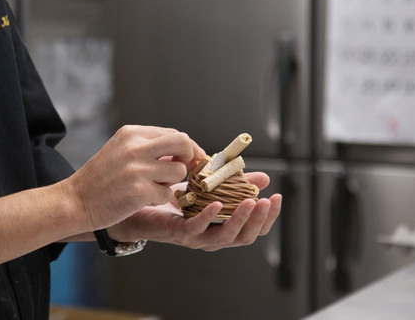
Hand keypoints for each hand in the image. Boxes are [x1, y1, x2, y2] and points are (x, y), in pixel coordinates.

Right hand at [62, 125, 204, 230]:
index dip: (187, 148)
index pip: (174, 134)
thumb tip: (186, 149)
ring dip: (171, 183)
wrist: (75, 201)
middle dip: (190, 157)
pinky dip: (160, 199)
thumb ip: (148, 146)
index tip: (191, 160)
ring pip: (179, 171)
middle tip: (183, 171)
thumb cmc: (100, 178)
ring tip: (153, 188)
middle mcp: (135, 147)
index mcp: (131, 134)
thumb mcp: (120, 150)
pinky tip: (143, 200)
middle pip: (183, 143)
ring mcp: (137, 169)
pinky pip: (167, 194)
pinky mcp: (139, 191)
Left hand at [108, 172, 281, 250]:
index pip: (253, 228)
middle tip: (268, 202)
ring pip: (224, 237)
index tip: (277, 196)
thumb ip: (235, 183)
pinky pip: (195, 229)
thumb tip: (264, 176)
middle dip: (259, 220)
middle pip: (244, 237)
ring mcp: (195, 237)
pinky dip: (208, 218)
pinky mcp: (177, 232)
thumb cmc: (173, 198)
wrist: (137, 206)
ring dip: (240, 220)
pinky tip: (216, 204)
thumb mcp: (209, 187)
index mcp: (221, 226)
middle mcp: (211, 236)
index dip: (268, 216)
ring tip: (252, 203)